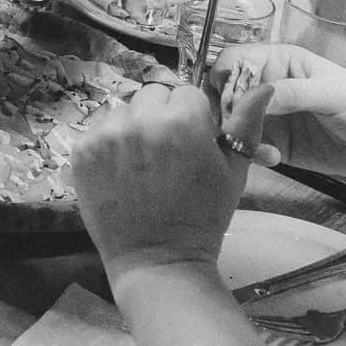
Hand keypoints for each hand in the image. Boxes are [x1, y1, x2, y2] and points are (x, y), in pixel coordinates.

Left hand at [74, 80, 272, 278]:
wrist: (159, 259)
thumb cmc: (203, 217)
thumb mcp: (233, 171)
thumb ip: (246, 124)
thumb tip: (263, 86)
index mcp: (182, 121)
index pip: (188, 93)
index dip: (194, 118)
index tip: (192, 143)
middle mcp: (141, 120)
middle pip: (154, 95)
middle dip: (163, 115)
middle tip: (168, 152)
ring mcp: (106, 135)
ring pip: (125, 109)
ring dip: (135, 126)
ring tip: (144, 163)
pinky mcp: (82, 150)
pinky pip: (99, 128)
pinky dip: (110, 142)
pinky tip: (123, 169)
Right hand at [209, 42, 345, 180]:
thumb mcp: (333, 93)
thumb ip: (293, 93)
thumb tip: (255, 96)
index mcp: (280, 62)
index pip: (235, 60)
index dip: (225, 77)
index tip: (230, 99)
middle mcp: (269, 87)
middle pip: (226, 94)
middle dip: (226, 112)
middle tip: (238, 129)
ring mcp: (271, 118)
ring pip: (232, 123)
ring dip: (237, 136)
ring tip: (257, 148)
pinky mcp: (275, 145)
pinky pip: (249, 148)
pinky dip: (253, 154)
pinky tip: (273, 158)